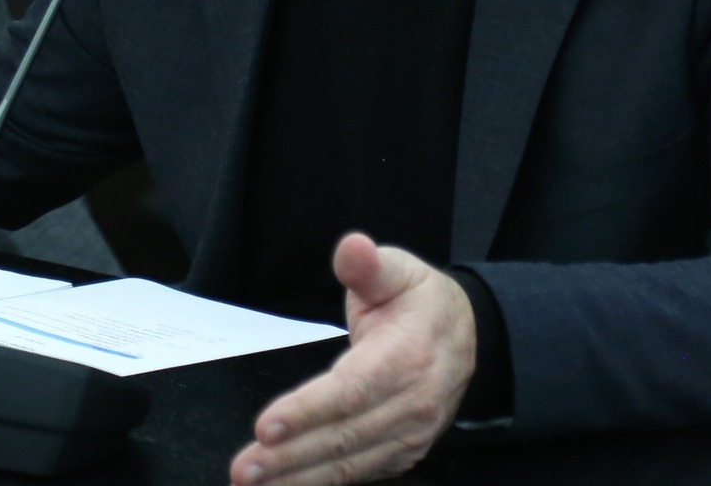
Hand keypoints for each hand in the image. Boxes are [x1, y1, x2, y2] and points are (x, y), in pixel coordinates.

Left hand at [229, 234, 475, 485]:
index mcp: (408, 356)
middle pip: (344, 436)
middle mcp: (412, 404)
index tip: (265, 425)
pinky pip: (358, 473)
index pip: (353, 390)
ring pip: (348, 463)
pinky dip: (319, 483)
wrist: (469, 337)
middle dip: (289, 457)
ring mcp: (410, 435)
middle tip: (242, 470)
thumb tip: (351, 248)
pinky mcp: (401, 453)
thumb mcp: (399, 271)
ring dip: (297, 478)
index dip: (308, 410)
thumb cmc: (421, 302)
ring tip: (251, 482)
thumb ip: (369, 265)